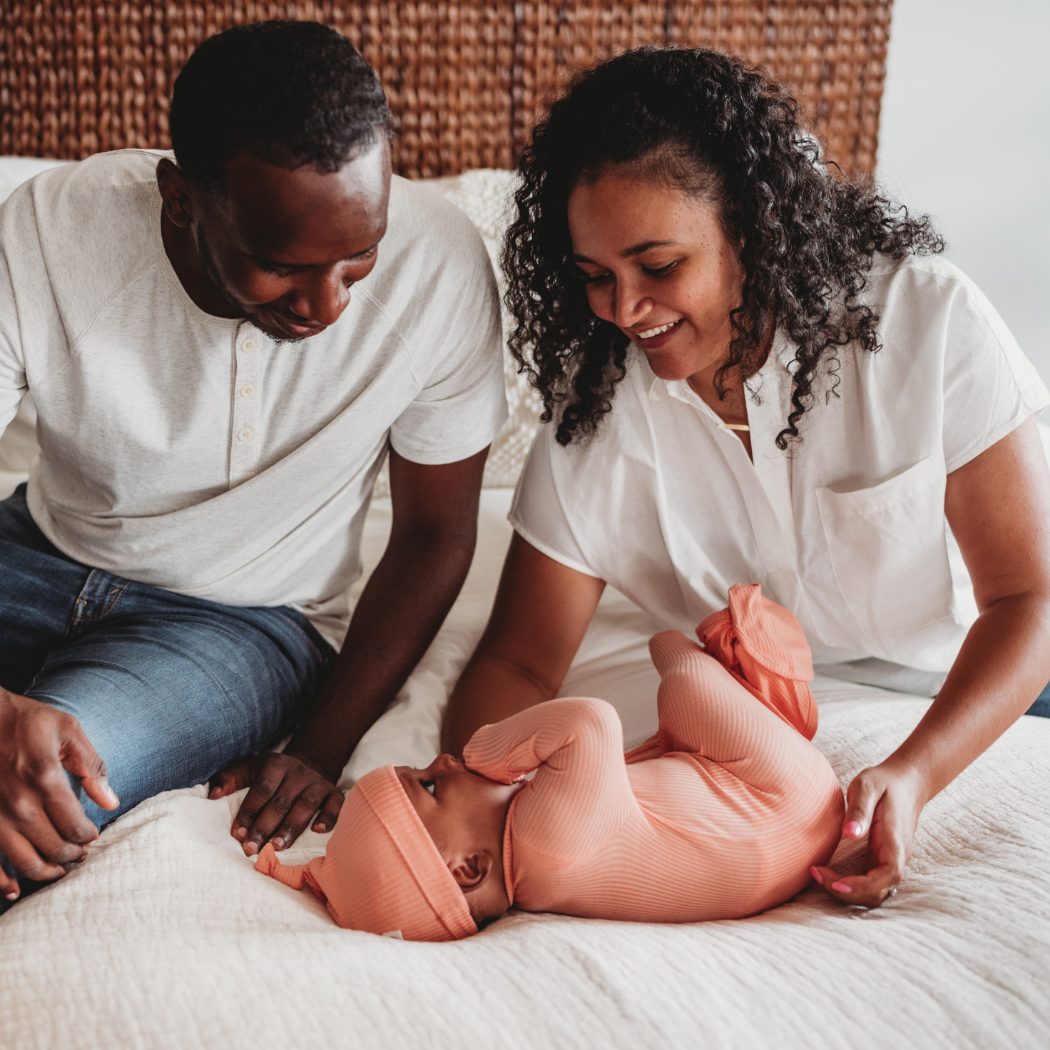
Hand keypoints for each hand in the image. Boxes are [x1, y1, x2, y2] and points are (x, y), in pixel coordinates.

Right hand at [0, 687, 118, 900]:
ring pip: (24, 861)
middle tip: (80, 854)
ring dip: (46, 872)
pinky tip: (15, 889)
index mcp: (44, 777)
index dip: (88, 836)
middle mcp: (17, 802)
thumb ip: (92, 766)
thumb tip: (111, 802)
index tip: (92, 836)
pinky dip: (2, 883)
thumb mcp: (68, 730)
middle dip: (72, 856)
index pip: (74, 824)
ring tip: (59, 869)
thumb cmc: (27, 721)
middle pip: (53, 847)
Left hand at [210, 750, 342, 855]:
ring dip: (291, 827)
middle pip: (282, 801)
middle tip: (252, 849)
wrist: (308, 764)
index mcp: (276, 764)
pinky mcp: (334, 793)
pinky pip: (335, 805)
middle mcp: (299, 772)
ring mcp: (318, 783)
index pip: (262, 789)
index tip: (238, 834)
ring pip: (306, 805)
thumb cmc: (271, 775)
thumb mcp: (250, 768)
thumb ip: (230, 779)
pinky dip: (329, 817)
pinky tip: (318, 831)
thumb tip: (213, 795)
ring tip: (277, 847)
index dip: (250, 811)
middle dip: (265, 826)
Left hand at [810, 760, 925, 907]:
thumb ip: (859, 810)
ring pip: (873, 891)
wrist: (906, 782)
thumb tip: (850, 834)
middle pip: (877, 891)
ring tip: (819, 873)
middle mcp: (896, 857)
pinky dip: (850, 884)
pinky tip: (829, 872)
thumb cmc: (885, 782)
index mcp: (895, 842)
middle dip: (847, 891)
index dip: (862, 885)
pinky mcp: (882, 859)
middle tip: (816, 873)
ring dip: (847, 891)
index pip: (887, 875)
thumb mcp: (867, 787)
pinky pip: (869, 882)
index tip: (835, 882)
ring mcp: (890, 860)